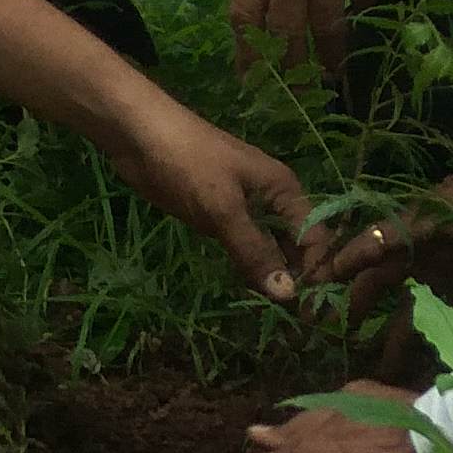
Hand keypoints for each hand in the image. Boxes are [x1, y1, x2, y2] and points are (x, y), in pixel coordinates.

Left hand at [109, 90, 313, 303]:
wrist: (137, 134)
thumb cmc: (187, 163)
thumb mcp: (223, 209)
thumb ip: (254, 251)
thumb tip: (288, 295)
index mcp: (284, 189)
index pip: (315, 237)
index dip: (315, 272)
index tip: (308, 311)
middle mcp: (271, 198)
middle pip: (295, 243)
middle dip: (296, 277)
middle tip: (293, 319)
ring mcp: (244, 206)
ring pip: (269, 246)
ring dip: (271, 273)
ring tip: (273, 312)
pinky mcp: (218, 213)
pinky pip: (243, 243)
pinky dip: (248, 263)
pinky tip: (247, 288)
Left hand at [229, 0, 416, 76]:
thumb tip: (269, 11)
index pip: (245, 15)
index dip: (249, 54)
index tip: (254, 81)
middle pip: (283, 31)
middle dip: (289, 69)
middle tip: (296, 95)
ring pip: (324, 26)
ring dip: (331, 57)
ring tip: (334, 77)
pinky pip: (362, 1)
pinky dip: (363, 13)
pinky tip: (364, 22)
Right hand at [302, 169, 452, 365]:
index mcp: (421, 225)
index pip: (374, 243)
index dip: (348, 261)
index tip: (320, 280)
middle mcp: (425, 243)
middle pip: (384, 275)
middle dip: (362, 304)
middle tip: (340, 334)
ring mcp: (445, 256)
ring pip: (411, 295)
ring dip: (398, 326)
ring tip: (382, 362)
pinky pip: (440, 300)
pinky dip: (432, 324)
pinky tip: (427, 352)